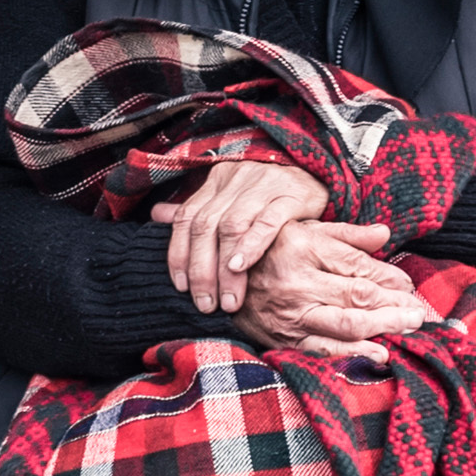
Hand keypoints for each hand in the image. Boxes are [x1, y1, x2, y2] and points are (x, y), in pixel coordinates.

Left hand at [153, 160, 337, 313]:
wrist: (318, 172)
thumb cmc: (272, 193)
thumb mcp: (233, 197)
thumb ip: (198, 209)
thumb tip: (157, 214)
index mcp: (217, 180)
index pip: (186, 218)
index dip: (179, 254)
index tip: (181, 287)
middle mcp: (235, 179)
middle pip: (206, 226)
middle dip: (202, 270)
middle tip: (206, 304)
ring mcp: (263, 185)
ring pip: (232, 226)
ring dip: (225, 267)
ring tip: (227, 298)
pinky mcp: (291, 194)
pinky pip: (267, 221)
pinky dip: (251, 244)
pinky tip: (242, 266)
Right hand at [228, 220, 427, 351]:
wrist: (219, 280)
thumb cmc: (269, 251)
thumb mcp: (303, 230)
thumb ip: (346, 234)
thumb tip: (385, 233)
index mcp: (303, 247)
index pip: (357, 265)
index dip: (388, 277)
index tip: (407, 286)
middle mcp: (297, 281)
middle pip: (358, 295)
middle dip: (394, 305)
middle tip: (419, 312)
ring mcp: (290, 312)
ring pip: (346, 323)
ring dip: (383, 327)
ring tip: (408, 328)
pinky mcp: (283, 337)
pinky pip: (323, 348)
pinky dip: (353, 353)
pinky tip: (379, 354)